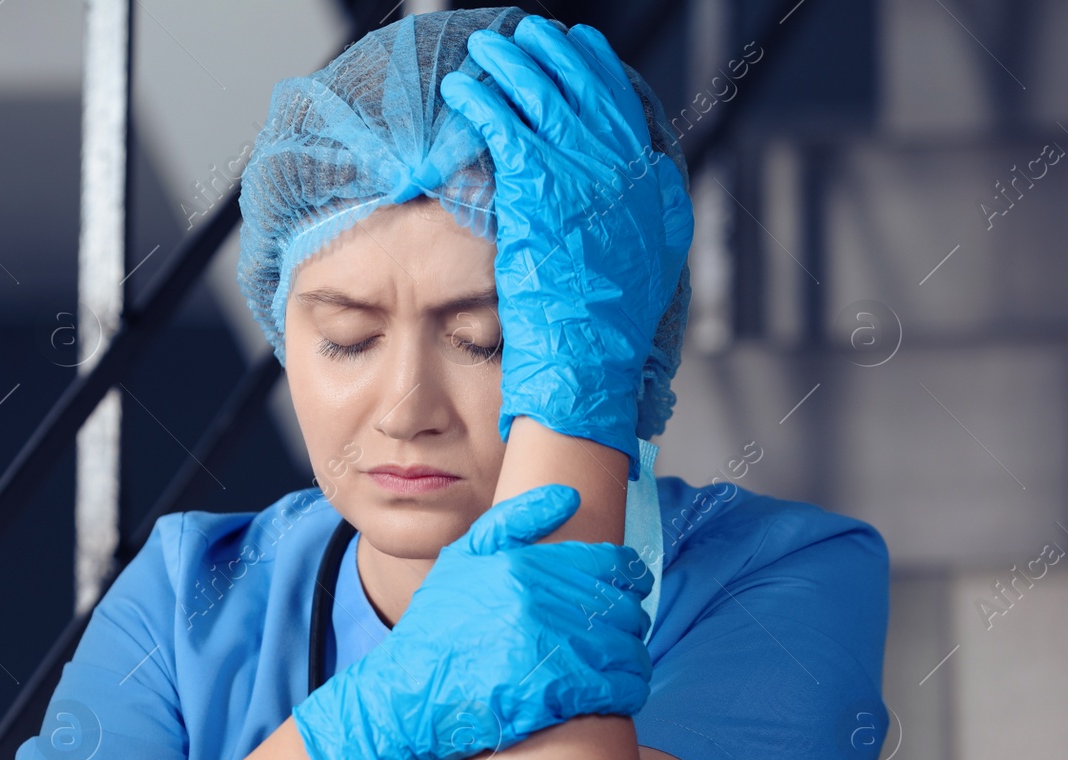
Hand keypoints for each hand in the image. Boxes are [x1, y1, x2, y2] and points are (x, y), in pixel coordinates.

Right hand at [291, 484, 653, 759]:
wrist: (407, 698)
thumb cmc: (434, 629)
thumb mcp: (460, 561)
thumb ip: (512, 522)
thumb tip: (568, 495)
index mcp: (523, 570)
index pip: (608, 563)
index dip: (628, 573)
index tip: (629, 584)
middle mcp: (539, 608)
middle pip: (622, 607)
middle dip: (629, 617)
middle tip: (622, 627)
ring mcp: (548, 654)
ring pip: (627, 648)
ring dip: (632, 654)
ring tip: (620, 660)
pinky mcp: (556, 699)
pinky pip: (620, 688)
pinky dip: (629, 687)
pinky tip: (617, 688)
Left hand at [439, 19, 692, 478]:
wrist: (590, 365)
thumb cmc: (607, 335)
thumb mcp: (641, 267)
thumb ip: (632, 221)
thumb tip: (622, 196)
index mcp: (653, 190)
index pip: (627, 110)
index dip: (599, 74)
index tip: (580, 48)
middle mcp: (623, 174)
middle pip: (585, 93)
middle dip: (553, 57)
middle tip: (528, 36)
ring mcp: (582, 179)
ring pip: (542, 101)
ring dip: (511, 69)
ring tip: (485, 52)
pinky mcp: (537, 191)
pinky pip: (504, 129)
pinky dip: (483, 104)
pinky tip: (463, 91)